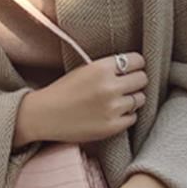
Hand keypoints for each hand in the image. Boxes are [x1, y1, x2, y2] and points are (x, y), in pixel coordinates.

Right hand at [22, 52, 148, 144]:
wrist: (44, 115)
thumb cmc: (62, 91)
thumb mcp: (84, 70)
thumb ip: (107, 68)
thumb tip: (133, 68)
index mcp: (101, 68)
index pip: (137, 61)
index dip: (136, 65)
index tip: (131, 70)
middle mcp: (109, 87)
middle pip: (142, 79)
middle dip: (136, 82)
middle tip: (126, 86)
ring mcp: (112, 108)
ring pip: (140, 99)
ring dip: (132, 99)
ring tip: (118, 101)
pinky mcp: (112, 126)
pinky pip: (133, 118)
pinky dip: (126, 116)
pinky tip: (113, 114)